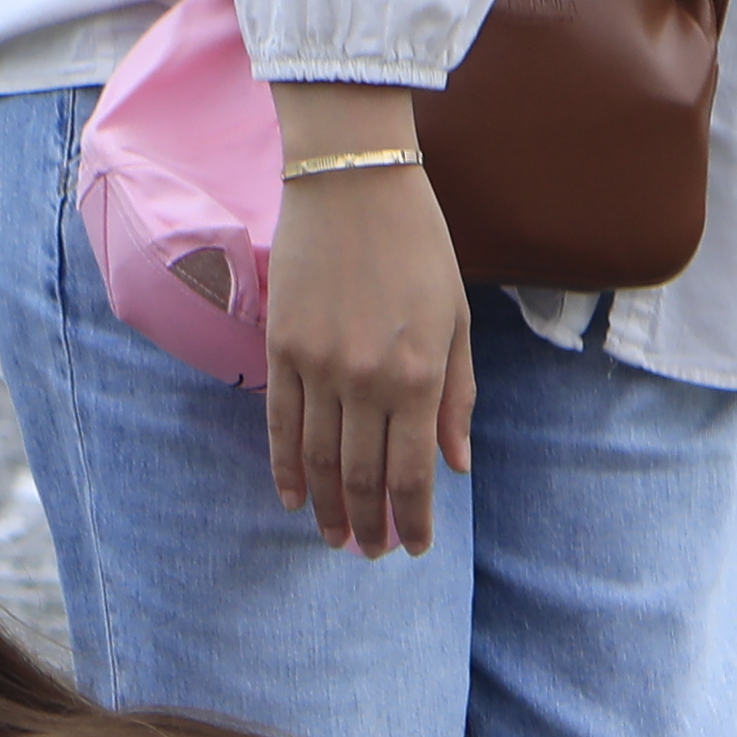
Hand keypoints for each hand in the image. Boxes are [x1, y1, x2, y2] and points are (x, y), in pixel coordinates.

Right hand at [262, 154, 472, 556]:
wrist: (353, 182)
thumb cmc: (418, 244)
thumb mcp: (456, 317)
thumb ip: (456, 395)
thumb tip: (456, 465)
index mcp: (419, 374)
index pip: (412, 472)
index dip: (412, 519)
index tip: (412, 548)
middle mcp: (367, 380)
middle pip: (361, 477)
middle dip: (369, 524)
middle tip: (371, 553)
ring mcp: (318, 368)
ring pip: (318, 460)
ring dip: (326, 508)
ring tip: (334, 539)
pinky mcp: (282, 350)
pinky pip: (280, 424)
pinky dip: (285, 467)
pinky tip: (290, 498)